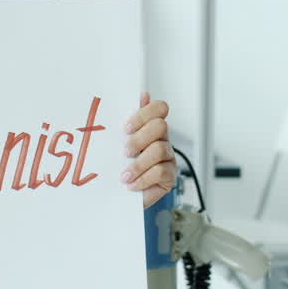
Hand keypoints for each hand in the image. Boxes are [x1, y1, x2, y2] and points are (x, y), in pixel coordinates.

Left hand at [121, 92, 176, 208]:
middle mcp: (162, 139)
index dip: (144, 115)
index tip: (126, 129)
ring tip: (125, 175)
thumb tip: (141, 96)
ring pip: (160, 150)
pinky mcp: (170, 176)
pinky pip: (161, 172)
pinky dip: (143, 178)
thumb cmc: (119, 164)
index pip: (159, 108)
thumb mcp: (117, 142)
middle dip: (140, 139)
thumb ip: (127, 119)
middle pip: (161, 126)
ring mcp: (168, 157)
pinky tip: (132, 184)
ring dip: (139, 163)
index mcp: (150, 126)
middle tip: (125, 152)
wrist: (118, 193)